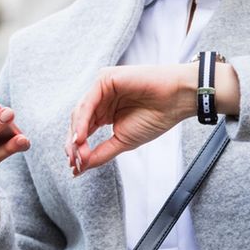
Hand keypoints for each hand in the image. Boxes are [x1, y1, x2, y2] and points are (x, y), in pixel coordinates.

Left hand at [66, 64, 193, 175]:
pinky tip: (81, 137)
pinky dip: (82, 121)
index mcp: (104, 112)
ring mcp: (101, 88)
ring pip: (79, 113)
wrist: (176, 101)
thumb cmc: (155, 118)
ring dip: (76, 135)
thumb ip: (101, 153)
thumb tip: (80, 168)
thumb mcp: (123, 141)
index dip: (78, 150)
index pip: (83, 131)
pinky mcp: (104, 79)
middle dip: (74, 145)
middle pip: (78, 123)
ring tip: (78, 154)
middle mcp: (100, 100)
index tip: (76, 170)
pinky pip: (88, 102)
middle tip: (76, 164)